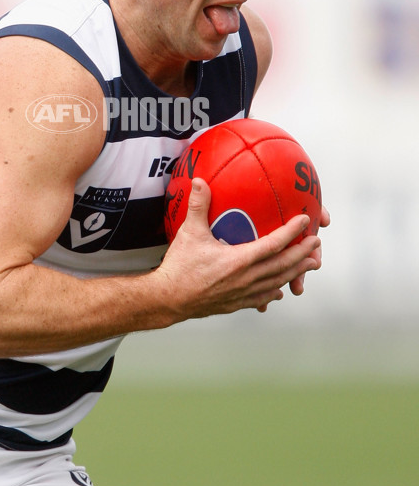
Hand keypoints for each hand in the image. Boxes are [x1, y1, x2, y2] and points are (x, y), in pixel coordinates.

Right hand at [156, 178, 321, 319]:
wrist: (169, 299)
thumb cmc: (180, 267)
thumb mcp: (189, 233)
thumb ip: (198, 205)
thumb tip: (199, 181)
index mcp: (239, 260)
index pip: (273, 244)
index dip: (291, 232)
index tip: (304, 221)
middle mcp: (246, 279)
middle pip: (283, 265)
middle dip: (302, 253)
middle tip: (317, 243)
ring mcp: (243, 293)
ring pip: (277, 282)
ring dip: (296, 272)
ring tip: (310, 264)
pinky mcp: (236, 303)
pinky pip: (262, 297)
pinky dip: (274, 291)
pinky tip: (279, 291)